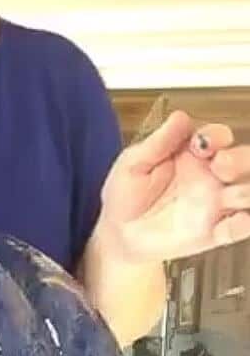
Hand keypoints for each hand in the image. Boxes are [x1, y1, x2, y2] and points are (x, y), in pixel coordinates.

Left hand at [98, 110, 249, 263]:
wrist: (117, 237)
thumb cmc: (124, 199)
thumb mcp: (133, 165)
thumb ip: (158, 143)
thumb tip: (179, 117)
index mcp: (191, 156)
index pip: (216, 137)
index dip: (215, 136)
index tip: (202, 142)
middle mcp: (209, 177)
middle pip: (244, 161)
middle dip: (240, 159)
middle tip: (221, 164)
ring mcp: (215, 204)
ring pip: (248, 191)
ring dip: (247, 190)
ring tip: (230, 195)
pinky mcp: (214, 232)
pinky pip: (241, 227)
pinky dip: (244, 224)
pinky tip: (233, 223)